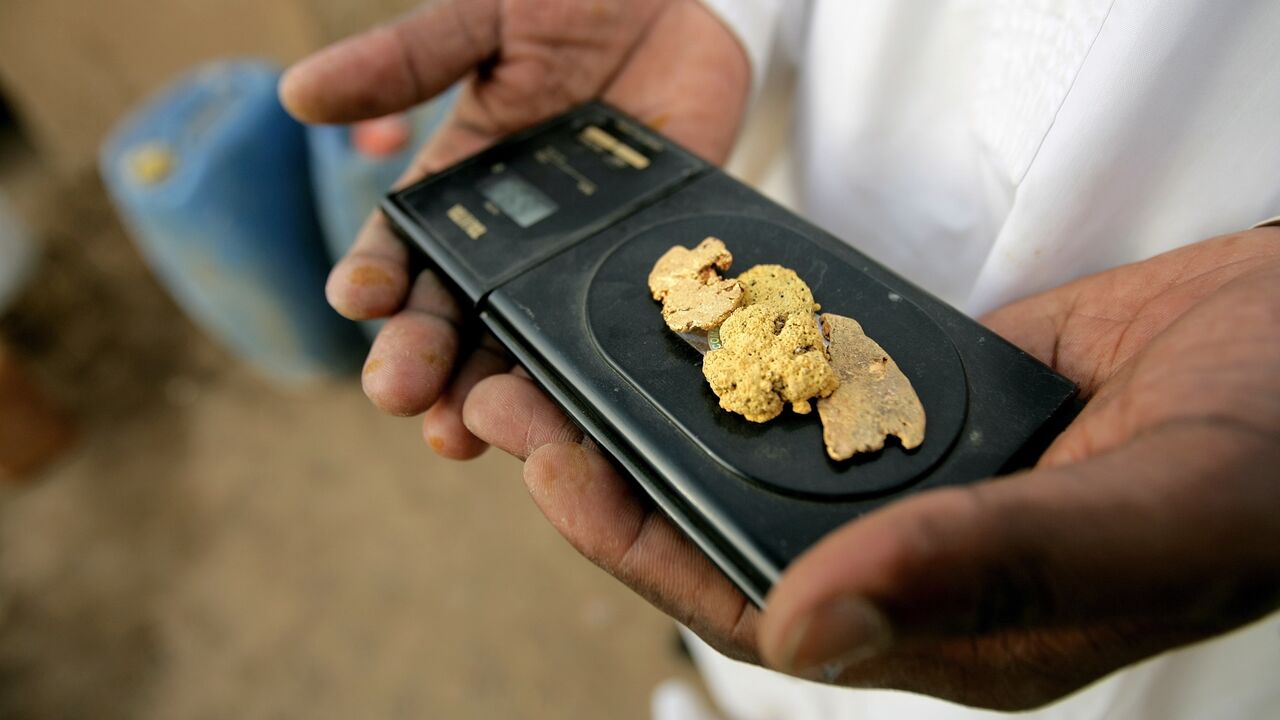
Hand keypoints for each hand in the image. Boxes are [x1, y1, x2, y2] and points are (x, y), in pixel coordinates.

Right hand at [279, 0, 749, 456]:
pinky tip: (577, 416)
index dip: (378, 278)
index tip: (358, 301)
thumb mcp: (483, 20)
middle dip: (423, 358)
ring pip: (526, 345)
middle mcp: (511, 243)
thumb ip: (405, 59)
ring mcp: (578, 264)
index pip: (404, 250)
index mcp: (460, 189)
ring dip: (493, 392)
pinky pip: (614, 337)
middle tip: (400, 395)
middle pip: (455, 318)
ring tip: (463, 432)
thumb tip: (298, 95)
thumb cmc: (577, 3)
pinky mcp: (643, 273)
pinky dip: (592, 383)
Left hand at [461, 228, 1279, 709]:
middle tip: (520, 401)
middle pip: (730, 524)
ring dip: (662, 411)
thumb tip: (807, 630)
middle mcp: (917, 561)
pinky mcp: (929, 402)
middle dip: (617, 472)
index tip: (555, 471)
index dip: (643, 546)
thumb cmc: (1272, 456)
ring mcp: (918, 477)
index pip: (757, 606)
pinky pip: (811, 385)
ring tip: (568, 358)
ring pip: (759, 454)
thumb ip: (980, 569)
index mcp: (953, 630)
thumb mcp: (1140, 515)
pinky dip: (744, 357)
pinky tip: (683, 323)